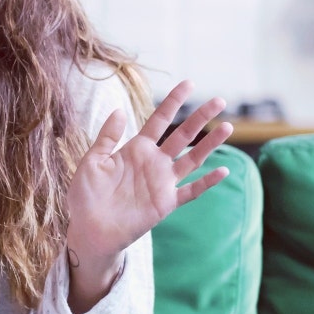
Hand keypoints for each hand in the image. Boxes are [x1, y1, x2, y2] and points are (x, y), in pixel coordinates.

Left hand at [65, 80, 232, 266]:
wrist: (88, 229)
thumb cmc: (86, 196)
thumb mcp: (93, 161)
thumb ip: (107, 137)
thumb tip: (119, 110)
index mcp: (136, 149)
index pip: (159, 120)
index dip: (173, 102)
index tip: (189, 84)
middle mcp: (153, 163)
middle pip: (182, 135)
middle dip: (200, 118)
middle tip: (220, 101)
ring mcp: (162, 183)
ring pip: (192, 159)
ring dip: (210, 145)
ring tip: (228, 127)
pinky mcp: (166, 203)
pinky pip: (191, 192)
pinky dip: (207, 183)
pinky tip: (222, 171)